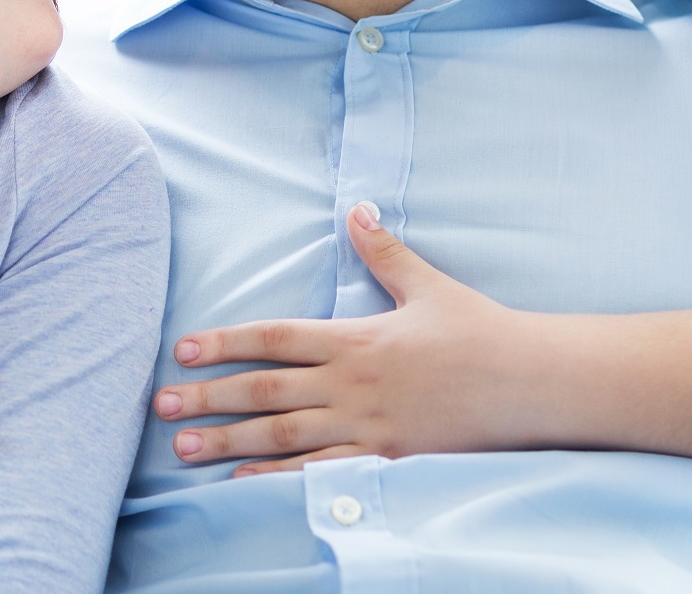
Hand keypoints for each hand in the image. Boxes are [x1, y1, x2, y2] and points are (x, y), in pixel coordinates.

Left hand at [153, 202, 533, 471]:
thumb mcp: (428, 284)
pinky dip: (279, 478)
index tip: (184, 350)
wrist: (532, 383)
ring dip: (229, 441)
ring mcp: (367, 426)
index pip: (275, 338)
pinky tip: (243, 482)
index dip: (225, 343)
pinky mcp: (387, 459)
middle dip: (208, 396)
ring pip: (283, 436)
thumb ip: (384, 251)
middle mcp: (352, 384)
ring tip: (183, 446)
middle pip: (266, 391)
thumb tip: (357, 209)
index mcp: (356, 338)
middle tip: (159, 403)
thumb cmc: (480, 331)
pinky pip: (323, 472)